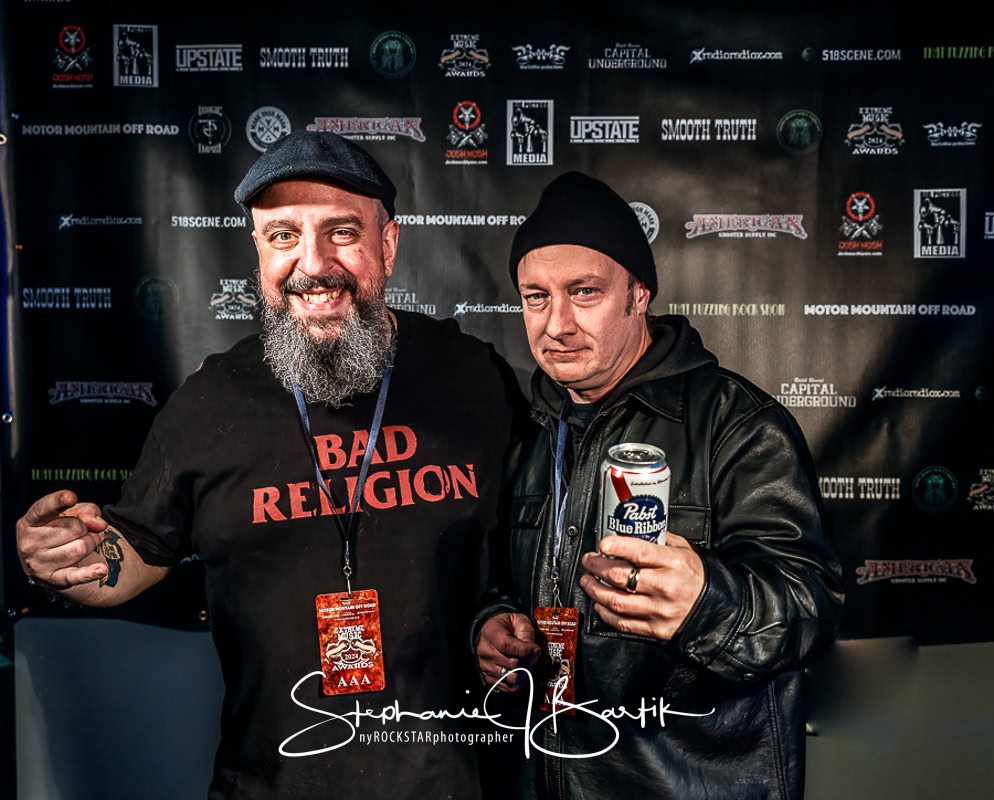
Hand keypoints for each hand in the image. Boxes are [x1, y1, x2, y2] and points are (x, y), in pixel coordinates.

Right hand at [16, 490, 109, 587]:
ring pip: (80, 548)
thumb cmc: (60, 529)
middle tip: (83, 530)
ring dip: (92, 543)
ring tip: (88, 541)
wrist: (47, 559)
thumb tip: (99, 524)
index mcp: (30, 521)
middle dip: (86, 527)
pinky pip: (74, 576)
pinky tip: (101, 570)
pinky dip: (89, 574)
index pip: (44, 508)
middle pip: (74, 528)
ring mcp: (39, 562)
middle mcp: (29, 542)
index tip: (71, 498)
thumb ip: (87, 511)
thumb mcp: (72, 512)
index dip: (58, 501)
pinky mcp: (52, 578)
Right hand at [476, 612, 540, 691]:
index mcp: (492, 634)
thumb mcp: (518, 620)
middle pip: (512, 664)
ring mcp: (485, 665)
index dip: (525, 650)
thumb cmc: (506, 626)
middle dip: (527, 662)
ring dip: (523, 673)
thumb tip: (534, 650)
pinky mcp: (488, 677)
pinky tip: (521, 673)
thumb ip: (527, 633)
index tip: (536, 650)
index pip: (507, 646)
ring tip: (527, 665)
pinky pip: (506, 686)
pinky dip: (517, 682)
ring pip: (510, 678)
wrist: (491, 631)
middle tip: (533, 657)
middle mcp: (485, 651)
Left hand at [579, 533, 704, 640]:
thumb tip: (636, 531)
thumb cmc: (700, 578)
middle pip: (620, 576)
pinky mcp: (655, 629)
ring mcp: (658, 610)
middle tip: (589, 561)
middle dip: (597, 566)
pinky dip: (606, 613)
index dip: (618, 547)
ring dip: (595, 590)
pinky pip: (623, 623)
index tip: (602, 543)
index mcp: (673, 563)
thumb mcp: (686, 551)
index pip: (640, 552)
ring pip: (616, 601)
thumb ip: (661, 541)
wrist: (717, 611)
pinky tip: (600, 603)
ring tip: (587, 581)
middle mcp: (664, 587)